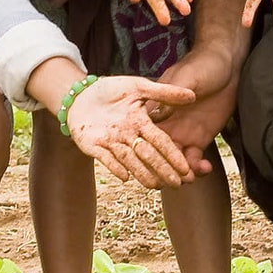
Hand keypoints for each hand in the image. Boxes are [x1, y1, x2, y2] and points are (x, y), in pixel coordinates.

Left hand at [64, 75, 196, 189]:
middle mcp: (129, 136)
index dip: (173, 154)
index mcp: (141, 123)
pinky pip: (106, 159)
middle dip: (163, 169)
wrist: (81, 94)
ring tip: (156, 186)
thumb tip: (192, 96)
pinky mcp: (95, 147)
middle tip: (177, 184)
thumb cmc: (111, 89)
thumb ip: (163, 92)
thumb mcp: (138, 86)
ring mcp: (112, 142)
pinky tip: (126, 177)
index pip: (161, 141)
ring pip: (130, 160)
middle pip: (148, 155)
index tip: (186, 168)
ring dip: (143, 173)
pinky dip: (115, 167)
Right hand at [151, 47, 239, 174]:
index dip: (146, 151)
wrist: (226, 65)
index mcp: (156, 111)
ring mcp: (181, 135)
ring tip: (189, 178)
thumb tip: (155, 111)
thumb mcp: (185, 77)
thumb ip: (170, 94)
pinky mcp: (198, 140)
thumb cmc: (201, 66)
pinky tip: (204, 169)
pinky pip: (194, 160)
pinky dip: (197, 168)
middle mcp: (165, 127)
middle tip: (170, 180)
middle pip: (157, 155)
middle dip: (162, 170)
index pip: (145, 136)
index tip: (150, 164)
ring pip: (174, 162)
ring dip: (179, 173)